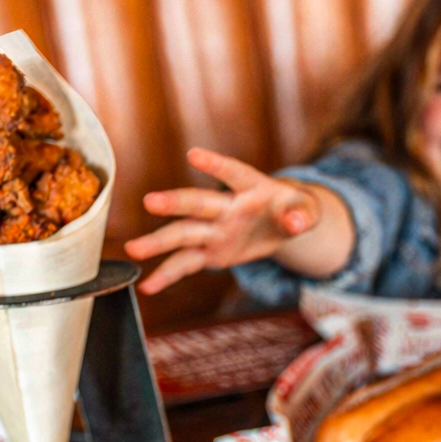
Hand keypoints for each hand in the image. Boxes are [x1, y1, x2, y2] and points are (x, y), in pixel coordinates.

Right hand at [128, 147, 322, 293]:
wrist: (282, 225)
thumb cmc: (294, 211)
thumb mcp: (307, 212)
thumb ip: (302, 216)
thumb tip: (295, 223)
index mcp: (251, 188)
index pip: (234, 173)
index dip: (216, 165)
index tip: (194, 155)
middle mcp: (226, 207)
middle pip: (198, 204)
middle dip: (176, 203)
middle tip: (150, 202)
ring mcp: (214, 229)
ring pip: (183, 234)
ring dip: (159, 242)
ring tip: (134, 249)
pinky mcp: (210, 252)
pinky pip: (186, 264)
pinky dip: (168, 276)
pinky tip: (147, 286)